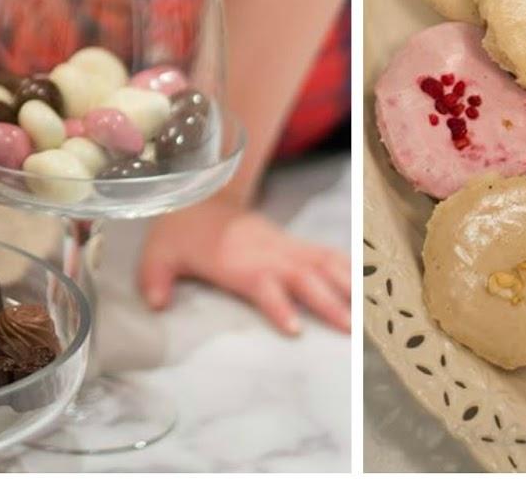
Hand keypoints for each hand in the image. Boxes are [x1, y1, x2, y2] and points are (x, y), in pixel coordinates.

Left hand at [138, 199, 348, 335]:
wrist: (201, 195)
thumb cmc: (181, 232)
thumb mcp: (159, 254)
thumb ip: (157, 279)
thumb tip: (157, 303)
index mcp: (237, 261)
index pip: (261, 284)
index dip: (278, 305)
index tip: (296, 329)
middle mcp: (266, 254)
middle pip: (302, 277)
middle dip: (327, 301)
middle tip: (350, 328)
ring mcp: (283, 246)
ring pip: (321, 263)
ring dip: (346, 285)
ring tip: (368, 310)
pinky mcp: (292, 244)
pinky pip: (325, 253)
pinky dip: (347, 266)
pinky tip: (366, 284)